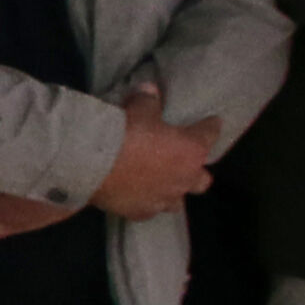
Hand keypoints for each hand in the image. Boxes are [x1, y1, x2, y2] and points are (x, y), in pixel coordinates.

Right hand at [88, 80, 223, 221]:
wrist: (93, 164)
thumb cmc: (125, 132)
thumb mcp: (138, 107)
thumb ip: (148, 101)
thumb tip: (150, 91)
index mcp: (192, 150)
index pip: (209, 134)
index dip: (209, 126)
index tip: (211, 121)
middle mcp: (185, 178)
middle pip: (202, 179)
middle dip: (195, 170)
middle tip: (182, 160)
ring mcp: (163, 199)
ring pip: (178, 200)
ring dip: (171, 190)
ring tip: (157, 182)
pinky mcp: (140, 212)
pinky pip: (148, 209)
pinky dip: (144, 201)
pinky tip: (134, 195)